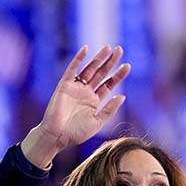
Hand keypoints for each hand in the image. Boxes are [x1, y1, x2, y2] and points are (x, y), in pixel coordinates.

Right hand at [27, 44, 130, 158]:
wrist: (57, 136)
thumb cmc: (76, 133)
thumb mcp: (97, 122)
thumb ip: (109, 110)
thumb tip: (122, 96)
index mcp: (94, 101)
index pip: (109, 85)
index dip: (118, 75)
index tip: (128, 66)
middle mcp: (86, 92)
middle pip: (101, 74)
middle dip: (110, 62)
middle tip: (120, 50)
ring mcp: (75, 88)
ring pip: (89, 69)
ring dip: (98, 58)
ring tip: (108, 48)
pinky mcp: (64, 86)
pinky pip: (72, 70)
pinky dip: (78, 59)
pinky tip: (86, 49)